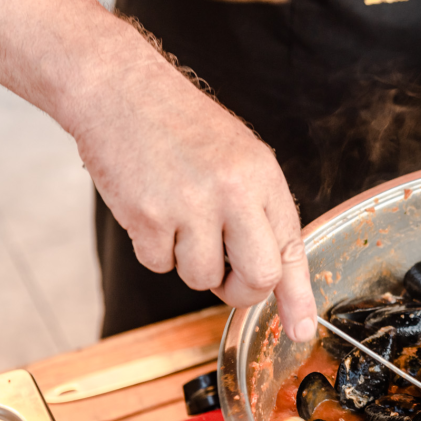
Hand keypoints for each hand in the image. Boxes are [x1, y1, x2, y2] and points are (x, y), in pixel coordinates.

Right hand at [73, 54, 318, 341]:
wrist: (120, 90)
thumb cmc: (182, 128)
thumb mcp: (241, 160)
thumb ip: (262, 215)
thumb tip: (277, 279)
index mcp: (264, 178)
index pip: (291, 249)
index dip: (297, 297)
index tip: (301, 329)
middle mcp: (234, 192)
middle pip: (257, 278)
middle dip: (242, 291)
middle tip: (228, 278)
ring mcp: (190, 205)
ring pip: (202, 278)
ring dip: (190, 263)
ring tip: (180, 218)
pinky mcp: (147, 216)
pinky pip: (158, 265)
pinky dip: (154, 249)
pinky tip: (152, 210)